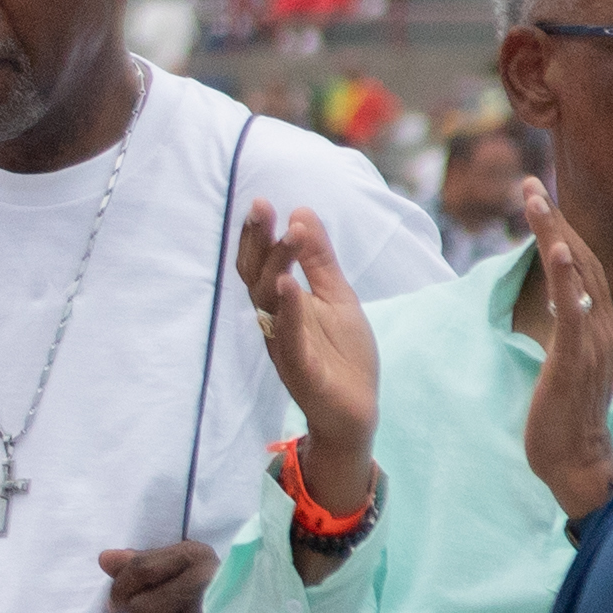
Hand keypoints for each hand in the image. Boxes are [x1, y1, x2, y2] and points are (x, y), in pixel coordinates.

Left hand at [98, 539, 213, 612]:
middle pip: (139, 609)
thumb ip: (142, 562)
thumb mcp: (181, 563)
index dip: (118, 588)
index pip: (139, 570)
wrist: (260, 611)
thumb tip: (104, 559)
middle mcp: (204, 588)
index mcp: (196, 558)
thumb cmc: (210, 585)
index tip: (114, 603)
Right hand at [233, 203, 380, 517]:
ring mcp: (284, 345)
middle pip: (255, 276)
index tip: (261, 203)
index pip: (260, 263)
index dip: (257, 235)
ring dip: (278, 266)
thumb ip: (319, 258)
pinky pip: (289, 339)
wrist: (356, 410)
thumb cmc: (342, 354)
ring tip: (291, 235)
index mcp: (280, 303)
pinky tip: (290, 287)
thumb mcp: (336, 296)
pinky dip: (289, 312)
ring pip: (269, 302)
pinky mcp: (301, 370)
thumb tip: (302, 211)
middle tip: (263, 207)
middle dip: (257, 241)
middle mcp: (274, 321)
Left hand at [519, 223, 612, 524]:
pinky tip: (554, 248)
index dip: (561, 230)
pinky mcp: (576, 356)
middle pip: (580, 258)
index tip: (541, 199)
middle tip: (531, 184)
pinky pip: (573, 308)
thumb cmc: (564, 416)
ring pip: (575, 273)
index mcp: (595, 324)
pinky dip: (565, 276)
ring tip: (536, 199)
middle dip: (555, 220)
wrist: (577, 461)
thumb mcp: (563, 361)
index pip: (580, 266)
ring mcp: (591, 339)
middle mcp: (600, 324)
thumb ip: (566, 330)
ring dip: (555, 234)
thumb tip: (557, 303)